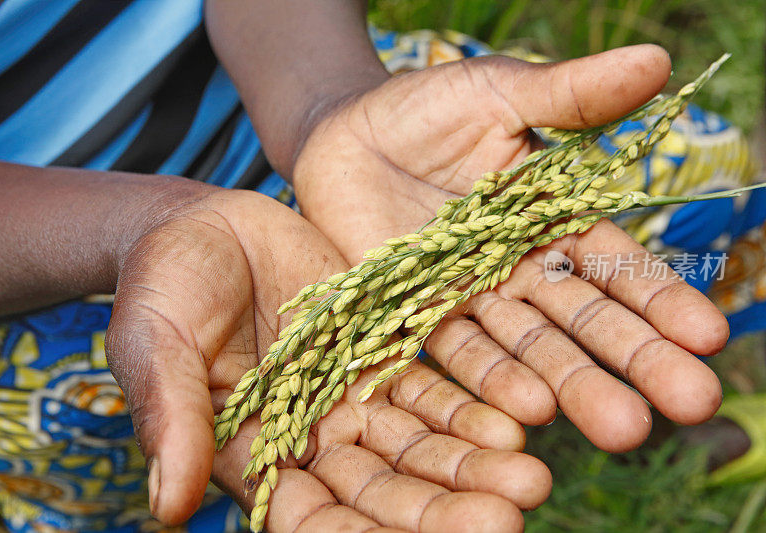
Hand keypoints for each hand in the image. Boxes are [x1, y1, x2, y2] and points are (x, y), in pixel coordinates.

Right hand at [105, 187, 550, 529]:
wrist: (207, 224)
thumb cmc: (162, 282)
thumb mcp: (156, 340)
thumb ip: (170, 415)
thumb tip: (167, 508)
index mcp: (251, 452)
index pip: (311, 516)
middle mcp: (310, 438)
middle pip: (382, 490)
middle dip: (442, 509)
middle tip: (510, 514)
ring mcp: (350, 396)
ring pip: (418, 446)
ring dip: (473, 465)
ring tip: (533, 476)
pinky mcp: (381, 352)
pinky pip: (431, 387)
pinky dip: (470, 406)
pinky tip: (518, 418)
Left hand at [293, 45, 727, 452]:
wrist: (342, 133)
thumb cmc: (423, 106)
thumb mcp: (499, 92)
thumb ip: (570, 94)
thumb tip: (658, 61)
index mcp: (550, 218)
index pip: (615, 264)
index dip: (660, 299)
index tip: (707, 337)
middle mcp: (517, 267)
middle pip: (583, 319)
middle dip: (635, 359)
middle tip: (690, 404)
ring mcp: (468, 295)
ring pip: (528, 346)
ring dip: (572, 384)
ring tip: (622, 427)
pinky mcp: (415, 311)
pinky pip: (456, 350)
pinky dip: (490, 380)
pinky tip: (528, 412)